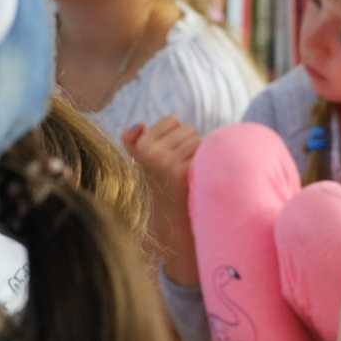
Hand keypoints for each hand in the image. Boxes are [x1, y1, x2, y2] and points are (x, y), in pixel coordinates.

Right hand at [122, 117, 201, 273]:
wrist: (170, 220)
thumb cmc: (159, 186)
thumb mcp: (140, 163)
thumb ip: (133, 142)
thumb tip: (139, 124)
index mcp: (141, 146)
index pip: (172, 120)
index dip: (177, 136)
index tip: (170, 155)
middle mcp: (152, 153)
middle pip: (188, 129)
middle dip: (189, 144)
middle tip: (182, 167)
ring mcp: (168, 162)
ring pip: (198, 140)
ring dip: (200, 153)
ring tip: (190, 172)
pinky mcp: (184, 172)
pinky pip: (205, 152)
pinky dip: (207, 162)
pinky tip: (198, 177)